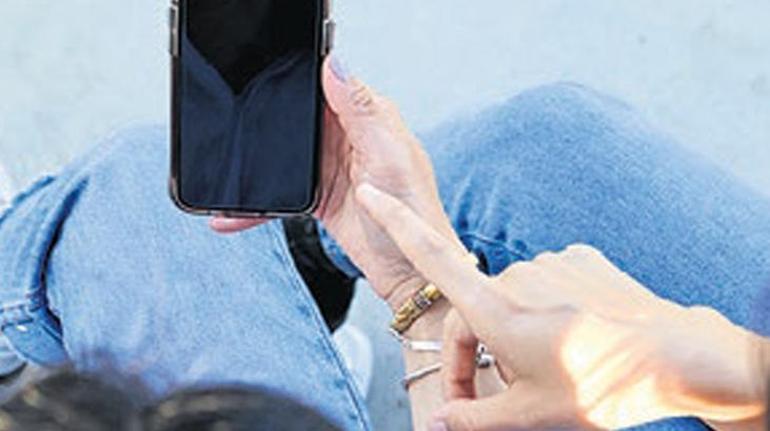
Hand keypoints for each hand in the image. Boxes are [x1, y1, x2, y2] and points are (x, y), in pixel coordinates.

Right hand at [210, 57, 463, 308]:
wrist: (409, 270)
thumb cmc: (415, 213)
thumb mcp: (389, 155)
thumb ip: (362, 111)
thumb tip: (335, 65)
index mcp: (368, 117)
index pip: (327, 83)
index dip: (298, 73)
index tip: (261, 69)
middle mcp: (348, 136)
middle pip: (298, 114)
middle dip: (265, 117)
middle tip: (231, 122)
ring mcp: (330, 166)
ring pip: (284, 152)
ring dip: (256, 162)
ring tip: (225, 173)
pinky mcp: (318, 195)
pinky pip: (280, 191)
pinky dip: (257, 203)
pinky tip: (232, 214)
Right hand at [355, 183, 768, 430]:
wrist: (674, 356)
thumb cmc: (600, 386)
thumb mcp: (528, 415)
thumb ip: (472, 417)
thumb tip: (436, 422)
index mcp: (495, 309)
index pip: (431, 257)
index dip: (395, 222)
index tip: (371, 192)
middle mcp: (515, 277)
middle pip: (472, 311)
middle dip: (473, 356)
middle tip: (492, 400)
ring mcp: (549, 263)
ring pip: (511, 301)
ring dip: (512, 335)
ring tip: (546, 370)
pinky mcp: (578, 259)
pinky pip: (545, 284)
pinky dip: (545, 311)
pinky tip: (571, 337)